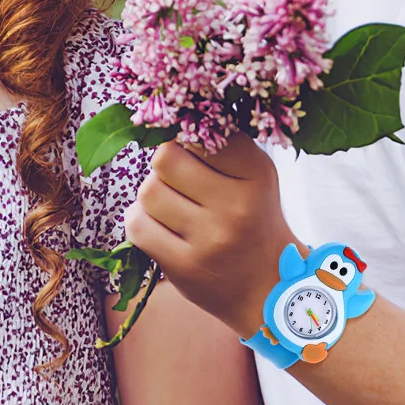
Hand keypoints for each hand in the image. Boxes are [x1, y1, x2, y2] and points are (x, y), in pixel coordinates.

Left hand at [125, 134, 294, 338]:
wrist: (267, 288)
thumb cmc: (253, 222)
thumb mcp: (255, 178)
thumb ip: (221, 146)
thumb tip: (173, 116)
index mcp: (256, 175)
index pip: (202, 133)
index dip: (188, 139)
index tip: (193, 151)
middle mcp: (236, 206)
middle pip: (166, 158)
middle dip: (165, 166)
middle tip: (178, 181)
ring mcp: (209, 239)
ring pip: (148, 192)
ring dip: (152, 196)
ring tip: (172, 206)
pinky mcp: (184, 267)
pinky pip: (137, 226)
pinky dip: (140, 221)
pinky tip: (159, 226)